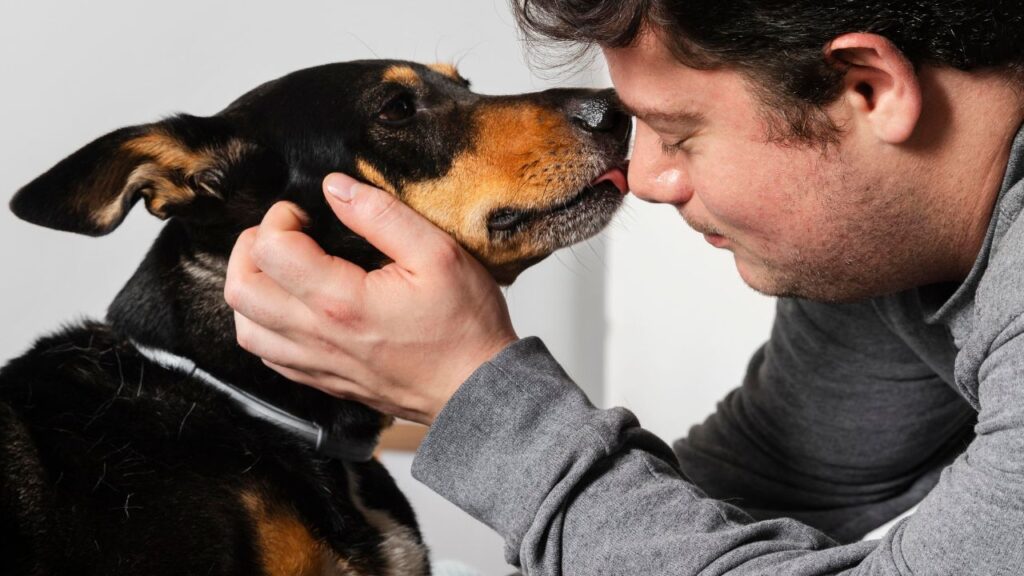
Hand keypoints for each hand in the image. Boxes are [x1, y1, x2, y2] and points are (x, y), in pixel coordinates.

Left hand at [224, 173, 517, 423]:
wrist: (477, 390)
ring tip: (282, 269)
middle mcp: (319, 336)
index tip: (307, 213)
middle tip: (284, 234)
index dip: (280, 218)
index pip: (270, 250)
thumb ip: (382, 215)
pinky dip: (265, 325)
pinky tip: (293, 307)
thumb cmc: (465, 327)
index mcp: (342, 301)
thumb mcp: (438, 253)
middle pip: (241, 289)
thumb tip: (336, 189)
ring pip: (246, 328)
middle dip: (251, 248)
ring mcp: (317, 363)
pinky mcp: (323, 381)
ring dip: (253, 289)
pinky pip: (268, 356)